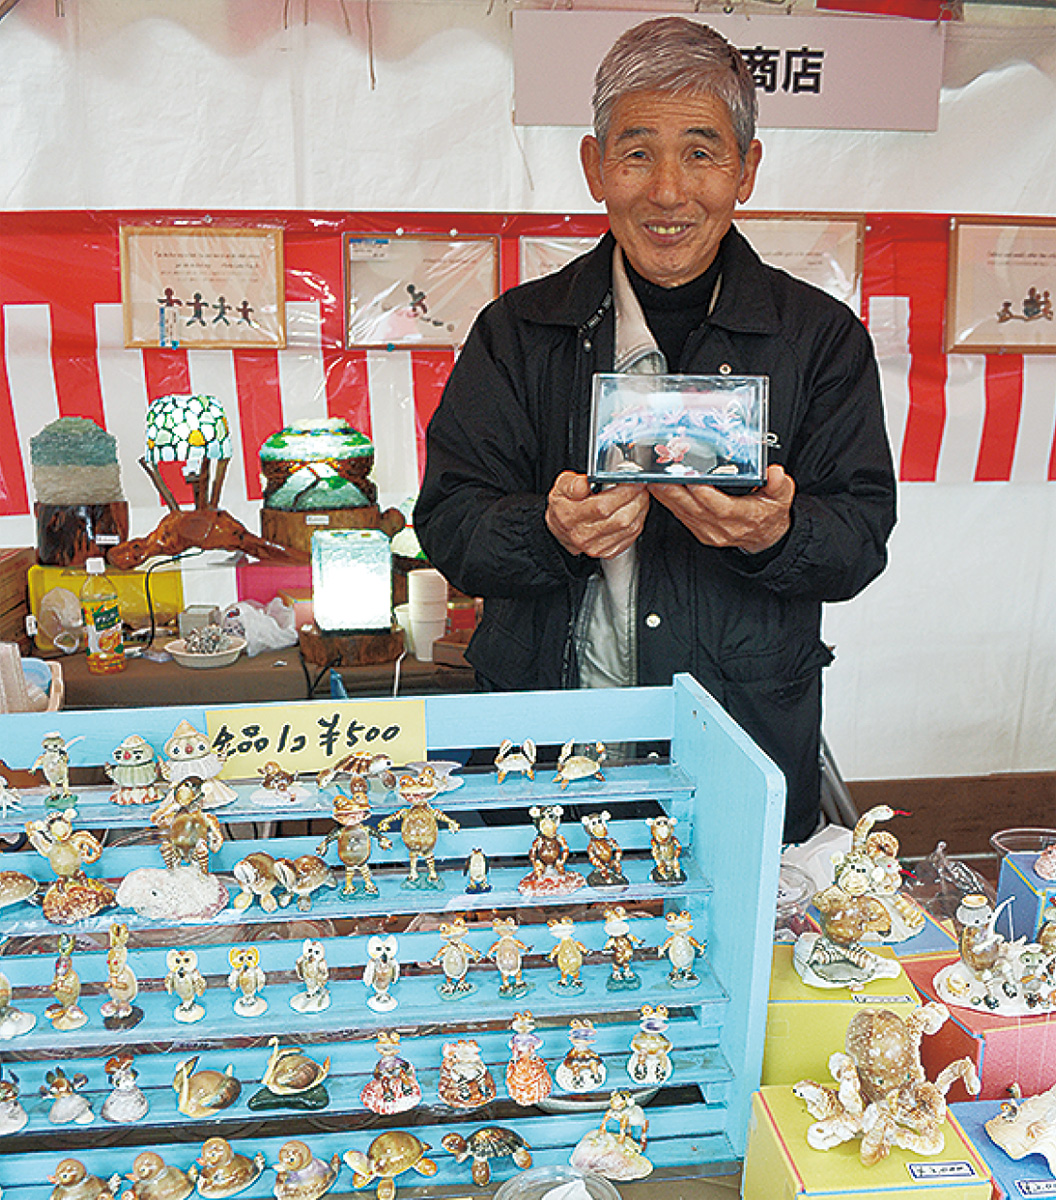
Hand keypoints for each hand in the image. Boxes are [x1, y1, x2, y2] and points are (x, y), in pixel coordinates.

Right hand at [545, 471, 648, 558]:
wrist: (561, 529)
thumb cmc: (563, 507)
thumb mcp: (561, 488)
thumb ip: (572, 483)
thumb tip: (584, 483)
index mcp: (571, 517)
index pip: (602, 506)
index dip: (623, 493)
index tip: (632, 482)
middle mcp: (583, 535)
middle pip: (620, 519)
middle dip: (636, 500)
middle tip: (640, 487)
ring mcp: (596, 546)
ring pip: (629, 528)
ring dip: (640, 510)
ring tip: (640, 496)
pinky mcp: (607, 551)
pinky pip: (630, 537)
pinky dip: (638, 521)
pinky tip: (636, 511)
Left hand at [649, 464, 793, 553]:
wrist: (765, 537)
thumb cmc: (770, 514)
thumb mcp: (782, 497)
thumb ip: (779, 485)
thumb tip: (775, 473)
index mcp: (742, 517)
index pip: (719, 506)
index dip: (702, 492)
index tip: (689, 476)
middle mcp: (722, 527)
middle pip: (694, 508)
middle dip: (674, 491)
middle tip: (658, 473)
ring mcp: (709, 531)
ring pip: (683, 513)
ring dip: (666, 496)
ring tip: (651, 478)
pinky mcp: (700, 531)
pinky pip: (681, 516)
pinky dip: (669, 502)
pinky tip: (658, 489)